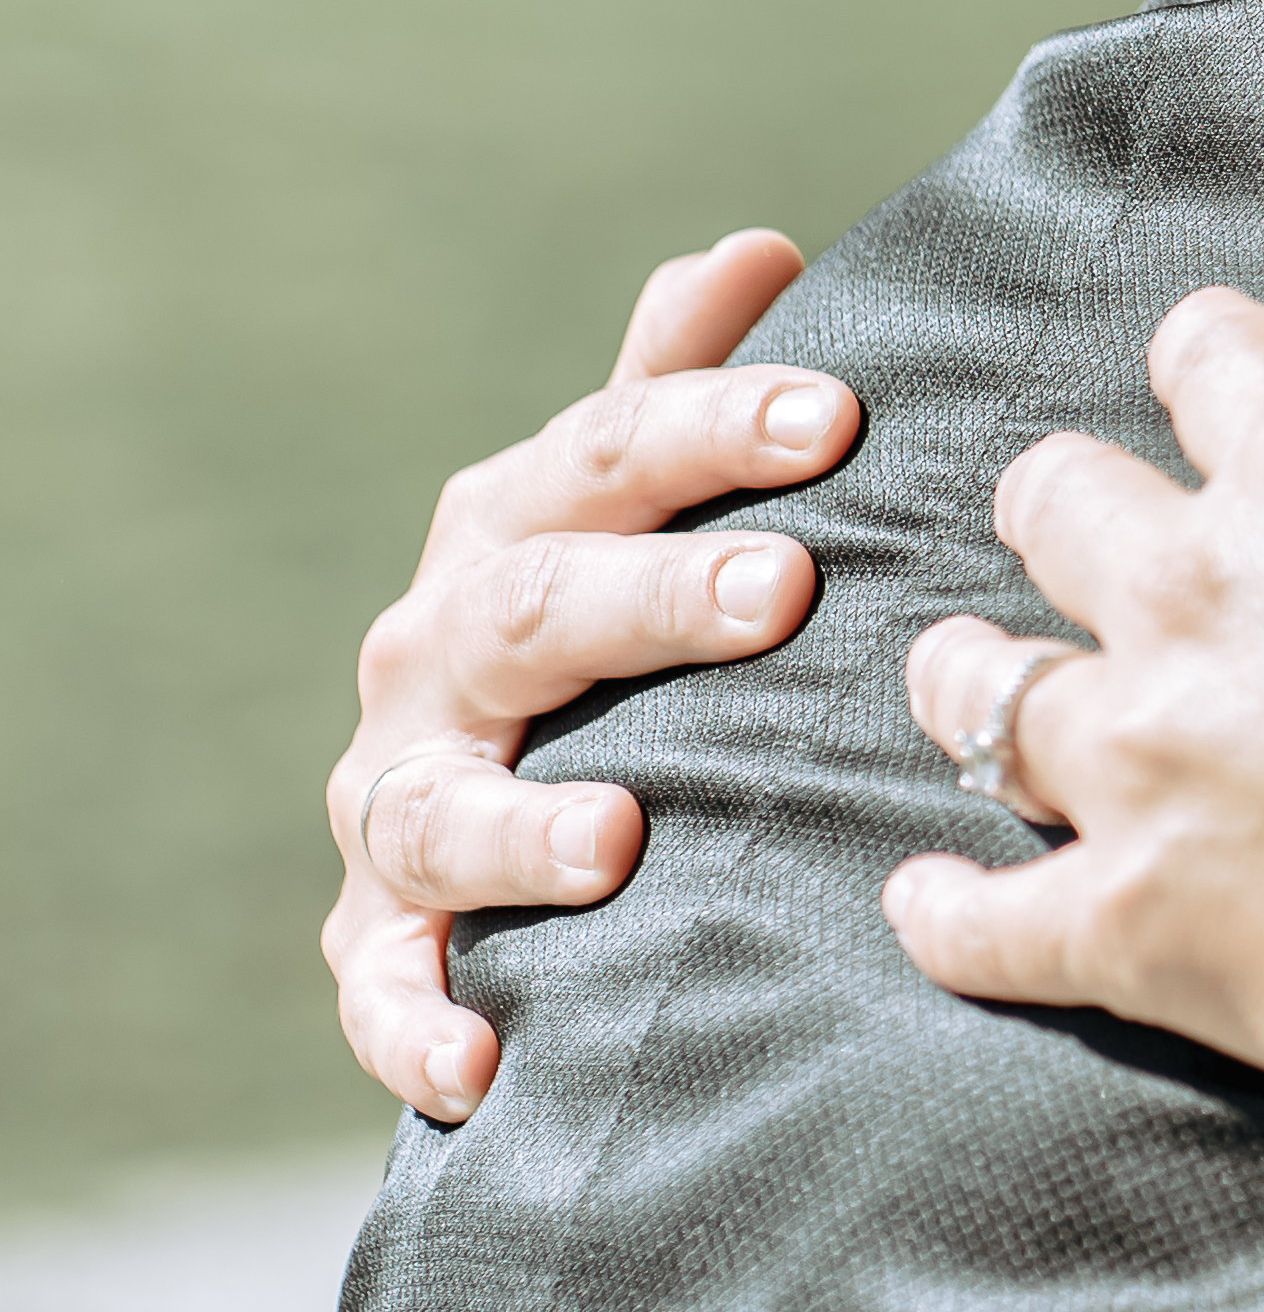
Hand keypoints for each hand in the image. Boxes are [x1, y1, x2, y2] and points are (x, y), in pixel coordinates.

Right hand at [322, 232, 855, 1120]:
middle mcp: (436, 654)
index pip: (610, 453)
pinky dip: (417, 1025)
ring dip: (520, 826)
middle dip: (655, 599)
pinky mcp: (376, 934)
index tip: (839, 414)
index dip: (715, 423)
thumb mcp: (629, 498)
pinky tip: (482, 1060)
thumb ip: (674, 380)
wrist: (510, 804)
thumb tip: (753, 250)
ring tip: (618, 839)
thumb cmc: (603, 618)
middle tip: (784, 589)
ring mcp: (398, 795)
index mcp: (511, 530)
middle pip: (537, 610)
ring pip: (439, 806)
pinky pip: (382, 987)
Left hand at [884, 261, 1263, 1143]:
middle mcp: (1191, 593)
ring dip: (973, 674)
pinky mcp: (1130, 925)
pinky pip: (978, 921)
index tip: (1229, 386)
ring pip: (978, 690)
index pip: (1204, 353)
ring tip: (981, 677)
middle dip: (1068, 502)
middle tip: (1095, 531)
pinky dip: (944, 910)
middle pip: (1052, 503)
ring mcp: (1141, 765)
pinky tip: (929, 894)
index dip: (1216, 359)